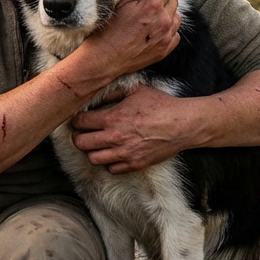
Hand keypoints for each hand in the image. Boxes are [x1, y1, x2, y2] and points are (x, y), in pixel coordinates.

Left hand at [71, 84, 193, 173]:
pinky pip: (111, 169)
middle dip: (78, 137)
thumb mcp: (135, 90)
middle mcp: (114, 137)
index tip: (80, 120)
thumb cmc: (161, 105)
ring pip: (92, 159)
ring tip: (98, 145)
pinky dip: (109, 163)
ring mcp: (124, 153)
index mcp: (112, 118)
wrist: (182, 125)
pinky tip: (113, 154)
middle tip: (83, 133)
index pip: (80, 123)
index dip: (76, 120)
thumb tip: (97, 98)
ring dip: (92, 151)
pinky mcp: (135, 164)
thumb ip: (113, 94)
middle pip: (80, 143)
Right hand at [83, 0, 181, 79]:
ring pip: (177, 16)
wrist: (103, 60)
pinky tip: (152, 32)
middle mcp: (163, 21)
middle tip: (148, 4)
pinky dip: (167, 30)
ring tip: (150, 18)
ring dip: (167, 14)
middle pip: (174, 0)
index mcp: (151, 6)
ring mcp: (166, 37)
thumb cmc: (107, 31)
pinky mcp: (165, 49)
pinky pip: (175, 33)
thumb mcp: (119, 3)